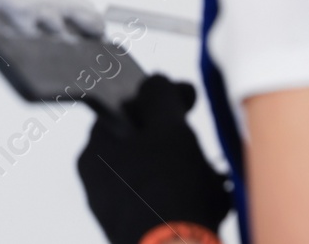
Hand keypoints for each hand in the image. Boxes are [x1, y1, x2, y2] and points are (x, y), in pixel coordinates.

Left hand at [77, 74, 232, 243]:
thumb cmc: (168, 192)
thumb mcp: (168, 129)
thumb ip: (160, 97)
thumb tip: (156, 80)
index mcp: (94, 149)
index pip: (124, 110)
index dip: (158, 101)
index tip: (186, 102)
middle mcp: (97, 180)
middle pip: (143, 144)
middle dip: (178, 141)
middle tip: (204, 148)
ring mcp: (115, 209)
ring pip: (158, 176)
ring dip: (188, 172)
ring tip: (213, 181)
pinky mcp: (136, 232)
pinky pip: (164, 204)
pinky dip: (187, 199)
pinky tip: (210, 203)